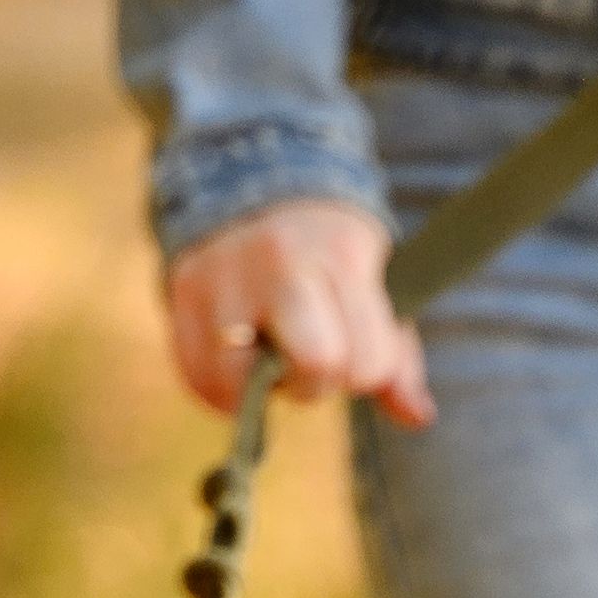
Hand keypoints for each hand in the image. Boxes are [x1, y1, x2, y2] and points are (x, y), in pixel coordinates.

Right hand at [163, 199, 431, 426]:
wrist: (252, 180)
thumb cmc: (329, 254)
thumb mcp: (375, 286)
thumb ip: (397, 357)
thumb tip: (418, 417)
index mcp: (339, 254)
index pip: (366, 361)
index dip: (365, 372)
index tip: (354, 346)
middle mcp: (276, 262)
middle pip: (314, 368)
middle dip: (317, 381)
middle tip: (310, 358)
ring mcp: (220, 278)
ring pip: (243, 387)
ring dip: (261, 390)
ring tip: (269, 354)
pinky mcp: (179, 298)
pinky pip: (200, 382)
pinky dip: (223, 388)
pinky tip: (240, 358)